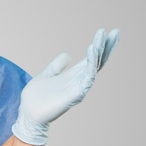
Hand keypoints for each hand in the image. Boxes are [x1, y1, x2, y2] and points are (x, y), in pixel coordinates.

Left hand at [12, 28, 120, 144]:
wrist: (28, 114)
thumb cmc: (36, 98)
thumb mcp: (47, 74)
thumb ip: (57, 65)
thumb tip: (68, 55)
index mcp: (73, 75)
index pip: (91, 58)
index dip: (101, 46)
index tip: (109, 31)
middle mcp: (78, 81)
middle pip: (97, 61)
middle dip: (106, 47)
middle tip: (116, 31)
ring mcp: (78, 88)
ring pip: (93, 67)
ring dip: (99, 51)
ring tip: (101, 36)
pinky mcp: (75, 95)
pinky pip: (87, 78)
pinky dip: (90, 64)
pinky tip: (91, 50)